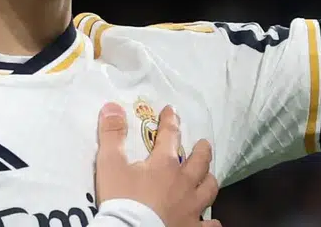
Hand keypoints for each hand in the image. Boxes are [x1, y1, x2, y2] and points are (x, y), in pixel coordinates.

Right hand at [94, 103, 221, 226]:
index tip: (171, 111)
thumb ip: (111, 135)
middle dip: (202, 151)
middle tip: (203, 144)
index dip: (170, 121)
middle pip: (199, 162)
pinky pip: (208, 225)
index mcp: (164, 165)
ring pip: (208, 190)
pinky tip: (211, 222)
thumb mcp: (110, 165)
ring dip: (209, 181)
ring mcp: (191, 208)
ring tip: (209, 177)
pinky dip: (210, 222)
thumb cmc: (122, 201)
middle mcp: (183, 183)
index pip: (170, 136)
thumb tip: (112, 106)